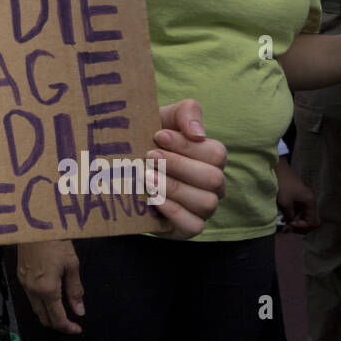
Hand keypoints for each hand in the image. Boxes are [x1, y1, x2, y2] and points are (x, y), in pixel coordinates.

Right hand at [15, 239, 83, 333]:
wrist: (34, 225)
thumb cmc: (57, 242)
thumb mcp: (71, 265)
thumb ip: (75, 291)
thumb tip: (80, 312)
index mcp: (47, 289)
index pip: (57, 318)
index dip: (68, 328)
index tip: (78, 329)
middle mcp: (32, 290)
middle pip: (43, 318)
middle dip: (58, 324)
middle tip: (71, 323)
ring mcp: (23, 283)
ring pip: (35, 309)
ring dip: (48, 314)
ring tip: (62, 310)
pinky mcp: (19, 276)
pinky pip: (30, 298)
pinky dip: (41, 303)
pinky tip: (50, 297)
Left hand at [149, 99, 227, 238]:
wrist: (125, 168)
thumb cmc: (150, 141)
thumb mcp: (165, 119)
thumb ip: (185, 112)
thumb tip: (198, 133)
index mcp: (212, 158)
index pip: (216, 153)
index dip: (187, 146)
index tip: (158, 136)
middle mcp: (214, 185)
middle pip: (213, 178)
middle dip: (178, 165)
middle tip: (149, 156)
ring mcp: (203, 208)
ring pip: (205, 203)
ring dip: (173, 188)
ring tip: (147, 177)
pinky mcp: (188, 228)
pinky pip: (193, 226)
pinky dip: (173, 211)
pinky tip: (153, 198)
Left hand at [275, 156, 319, 232]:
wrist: (278, 169)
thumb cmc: (282, 185)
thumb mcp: (285, 203)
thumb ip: (290, 216)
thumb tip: (291, 224)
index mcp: (310, 203)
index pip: (313, 222)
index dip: (302, 226)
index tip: (290, 223)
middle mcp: (310, 202)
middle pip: (311, 221)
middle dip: (301, 227)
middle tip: (288, 230)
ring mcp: (304, 200)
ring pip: (305, 216)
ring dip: (296, 223)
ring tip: (285, 227)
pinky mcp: (298, 197)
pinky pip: (299, 211)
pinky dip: (293, 216)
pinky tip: (284, 219)